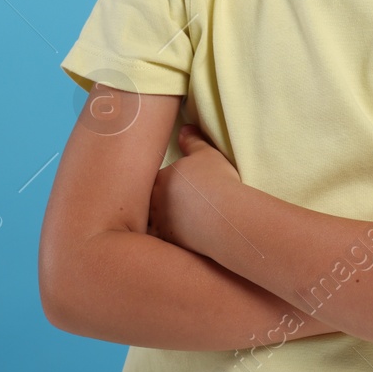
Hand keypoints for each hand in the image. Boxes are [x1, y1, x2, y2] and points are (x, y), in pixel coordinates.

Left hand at [148, 124, 240, 252]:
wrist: (226, 216)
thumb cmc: (216, 181)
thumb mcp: (206, 154)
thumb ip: (192, 140)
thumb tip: (184, 128)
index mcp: (160, 179)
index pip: (153, 180)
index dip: (160, 183)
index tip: (171, 186)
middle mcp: (154, 203)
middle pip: (146, 203)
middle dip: (152, 203)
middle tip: (166, 205)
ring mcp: (160, 225)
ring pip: (150, 224)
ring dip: (155, 224)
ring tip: (169, 224)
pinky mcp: (170, 243)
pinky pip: (161, 243)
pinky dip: (166, 241)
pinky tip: (176, 241)